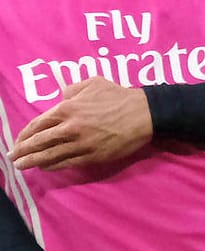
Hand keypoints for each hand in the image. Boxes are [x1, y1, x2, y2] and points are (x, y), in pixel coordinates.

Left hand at [12, 79, 152, 171]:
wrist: (144, 114)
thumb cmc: (119, 96)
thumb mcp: (94, 83)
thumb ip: (72, 89)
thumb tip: (61, 98)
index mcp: (68, 109)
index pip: (38, 125)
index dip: (24, 135)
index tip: (17, 141)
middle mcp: (70, 128)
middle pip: (39, 142)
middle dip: (22, 151)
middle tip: (13, 157)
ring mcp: (80, 144)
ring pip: (49, 156)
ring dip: (32, 162)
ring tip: (21, 166)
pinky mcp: (91, 155)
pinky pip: (66, 163)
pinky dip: (52, 166)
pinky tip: (45, 167)